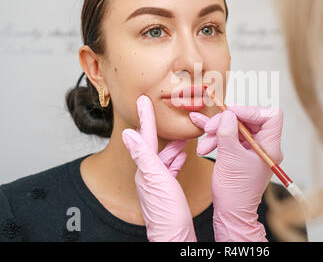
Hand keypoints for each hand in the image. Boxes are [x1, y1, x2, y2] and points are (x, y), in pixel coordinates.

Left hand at [122, 95, 196, 241]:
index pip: (144, 136)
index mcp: (145, 168)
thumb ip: (143, 155)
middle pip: (154, 144)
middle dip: (159, 128)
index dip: (145, 117)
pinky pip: (170, 168)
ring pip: (164, 156)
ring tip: (179, 135)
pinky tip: (182, 157)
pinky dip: (176, 159)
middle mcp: (148, 174)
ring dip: (171, 144)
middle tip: (162, 113)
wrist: (174, 236)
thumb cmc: (167, 212)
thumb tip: (128, 133)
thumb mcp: (156, 179)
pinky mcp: (166, 190)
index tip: (142, 99)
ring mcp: (157, 182)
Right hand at [189, 104, 283, 241]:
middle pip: (249, 120)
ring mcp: (252, 149)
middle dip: (227, 122)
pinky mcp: (240, 153)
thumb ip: (228, 131)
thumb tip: (227, 113)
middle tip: (211, 128)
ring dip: (217, 132)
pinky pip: (230, 136)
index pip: (270, 116)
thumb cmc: (235, 191)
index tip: (231, 113)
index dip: (251, 110)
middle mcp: (264, 146)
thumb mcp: (229, 156)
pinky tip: (201, 128)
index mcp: (270, 146)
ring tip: (204, 143)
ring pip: (236, 128)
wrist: (230, 212)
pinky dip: (216, 135)